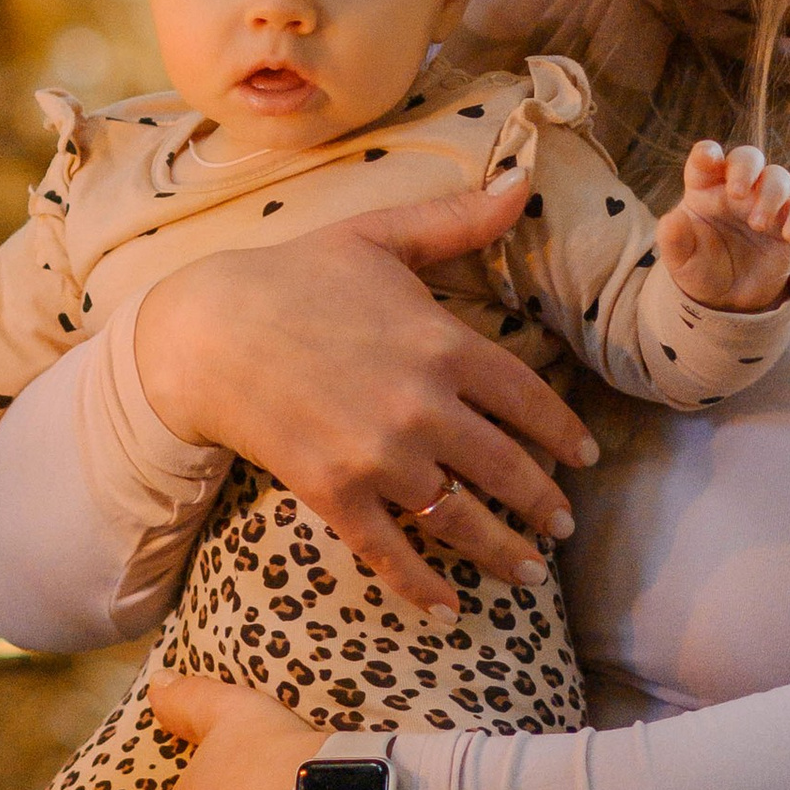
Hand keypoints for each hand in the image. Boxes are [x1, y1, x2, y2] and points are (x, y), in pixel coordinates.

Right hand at [131, 174, 598, 616]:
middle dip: (544, 502)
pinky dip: (422, 586)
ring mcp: (379, 456)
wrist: (206, 330)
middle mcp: (423, 406)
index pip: (528, 399)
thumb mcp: (379, 237)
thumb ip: (456, 222)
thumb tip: (521, 182)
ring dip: (504, 552)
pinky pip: (390, 552)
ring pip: (461, 519)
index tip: (583, 458)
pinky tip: (448, 607)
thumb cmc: (294, 276)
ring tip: (530, 570)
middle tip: (563, 524)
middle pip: (507, 468)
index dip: (562, 433)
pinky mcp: (334, 494)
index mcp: (443, 344)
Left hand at [656, 139, 789, 311]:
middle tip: (737, 193)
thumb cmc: (700, 268)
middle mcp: (735, 189)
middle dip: (746, 167)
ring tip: (758, 225)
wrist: (728, 298)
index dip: (708, 153)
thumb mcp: (680, 261)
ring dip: (771, 194)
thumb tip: (671, 220)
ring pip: (777, 177)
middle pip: (747, 158)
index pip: (705, 159)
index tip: (709, 159)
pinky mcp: (786, 222)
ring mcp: (763, 203)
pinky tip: (789, 236)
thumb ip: (673, 240)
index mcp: (704, 188)